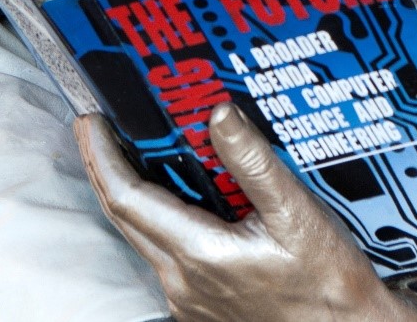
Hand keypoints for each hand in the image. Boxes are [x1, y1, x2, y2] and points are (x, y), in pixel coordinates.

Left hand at [76, 102, 416, 321]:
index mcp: (198, 254)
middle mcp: (182, 281)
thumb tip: (218, 113)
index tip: (90, 119)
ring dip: (129, 191)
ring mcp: (189, 299)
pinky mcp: (201, 307)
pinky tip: (173, 195)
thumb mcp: (295, 213)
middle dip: (104, 167)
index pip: (127, 198)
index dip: (102, 155)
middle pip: (125, 216)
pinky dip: (156, 217)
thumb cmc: (327, 282)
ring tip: (129, 150)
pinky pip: (164, 255)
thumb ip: (252, 162)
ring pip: (142, 236)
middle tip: (97, 124)